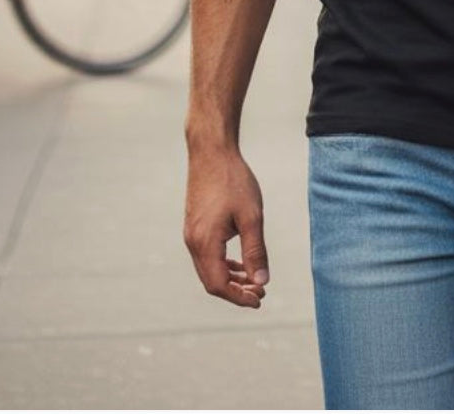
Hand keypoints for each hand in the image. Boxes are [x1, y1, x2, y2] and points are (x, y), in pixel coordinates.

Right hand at [184, 146, 269, 307]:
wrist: (211, 153)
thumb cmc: (233, 182)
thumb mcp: (251, 216)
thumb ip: (255, 250)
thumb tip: (262, 281)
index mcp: (205, 243)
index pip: (218, 285)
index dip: (238, 297)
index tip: (260, 300)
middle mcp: (193, 243)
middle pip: (212, 281)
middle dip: (236, 291)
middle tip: (260, 294)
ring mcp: (191, 234)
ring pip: (209, 269)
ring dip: (231, 278)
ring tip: (254, 283)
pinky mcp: (195, 226)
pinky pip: (207, 255)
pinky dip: (224, 264)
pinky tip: (240, 264)